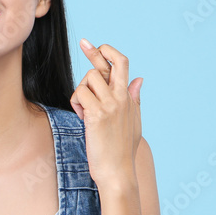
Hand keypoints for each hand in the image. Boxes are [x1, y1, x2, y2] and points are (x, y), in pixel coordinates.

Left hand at [69, 38, 142, 188]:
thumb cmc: (122, 150)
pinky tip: (81, 117)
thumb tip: (140, 79)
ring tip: (84, 110)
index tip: (95, 45)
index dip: (108, 52)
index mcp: (128, 97)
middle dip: (94, 52)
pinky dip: (76, 103)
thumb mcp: (133, 121)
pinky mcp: (97, 114)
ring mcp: (110, 105)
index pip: (122, 64)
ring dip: (80, 92)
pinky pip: (79, 94)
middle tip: (83, 42)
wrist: (118, 172)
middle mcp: (121, 97)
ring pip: (88, 79)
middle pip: (106, 64)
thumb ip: (134, 98)